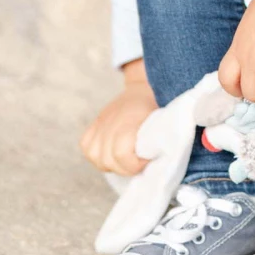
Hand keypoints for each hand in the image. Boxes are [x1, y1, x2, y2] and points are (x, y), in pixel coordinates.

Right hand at [80, 60, 155, 174]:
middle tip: (140, 162)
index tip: (148, 159)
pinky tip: (112, 154)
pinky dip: (97, 155)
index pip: (120, 153)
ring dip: (112, 164)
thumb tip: (164, 158)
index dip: (135, 164)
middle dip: (126, 168)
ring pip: (96, 157)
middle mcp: (111, 120)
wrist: (147, 87)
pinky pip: (87, 147)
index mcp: (131, 118)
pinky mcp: (94, 124)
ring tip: (128, 160)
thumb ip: (163, 140)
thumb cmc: (161, 106)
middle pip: (107, 160)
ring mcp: (101, 121)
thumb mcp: (167, 121)